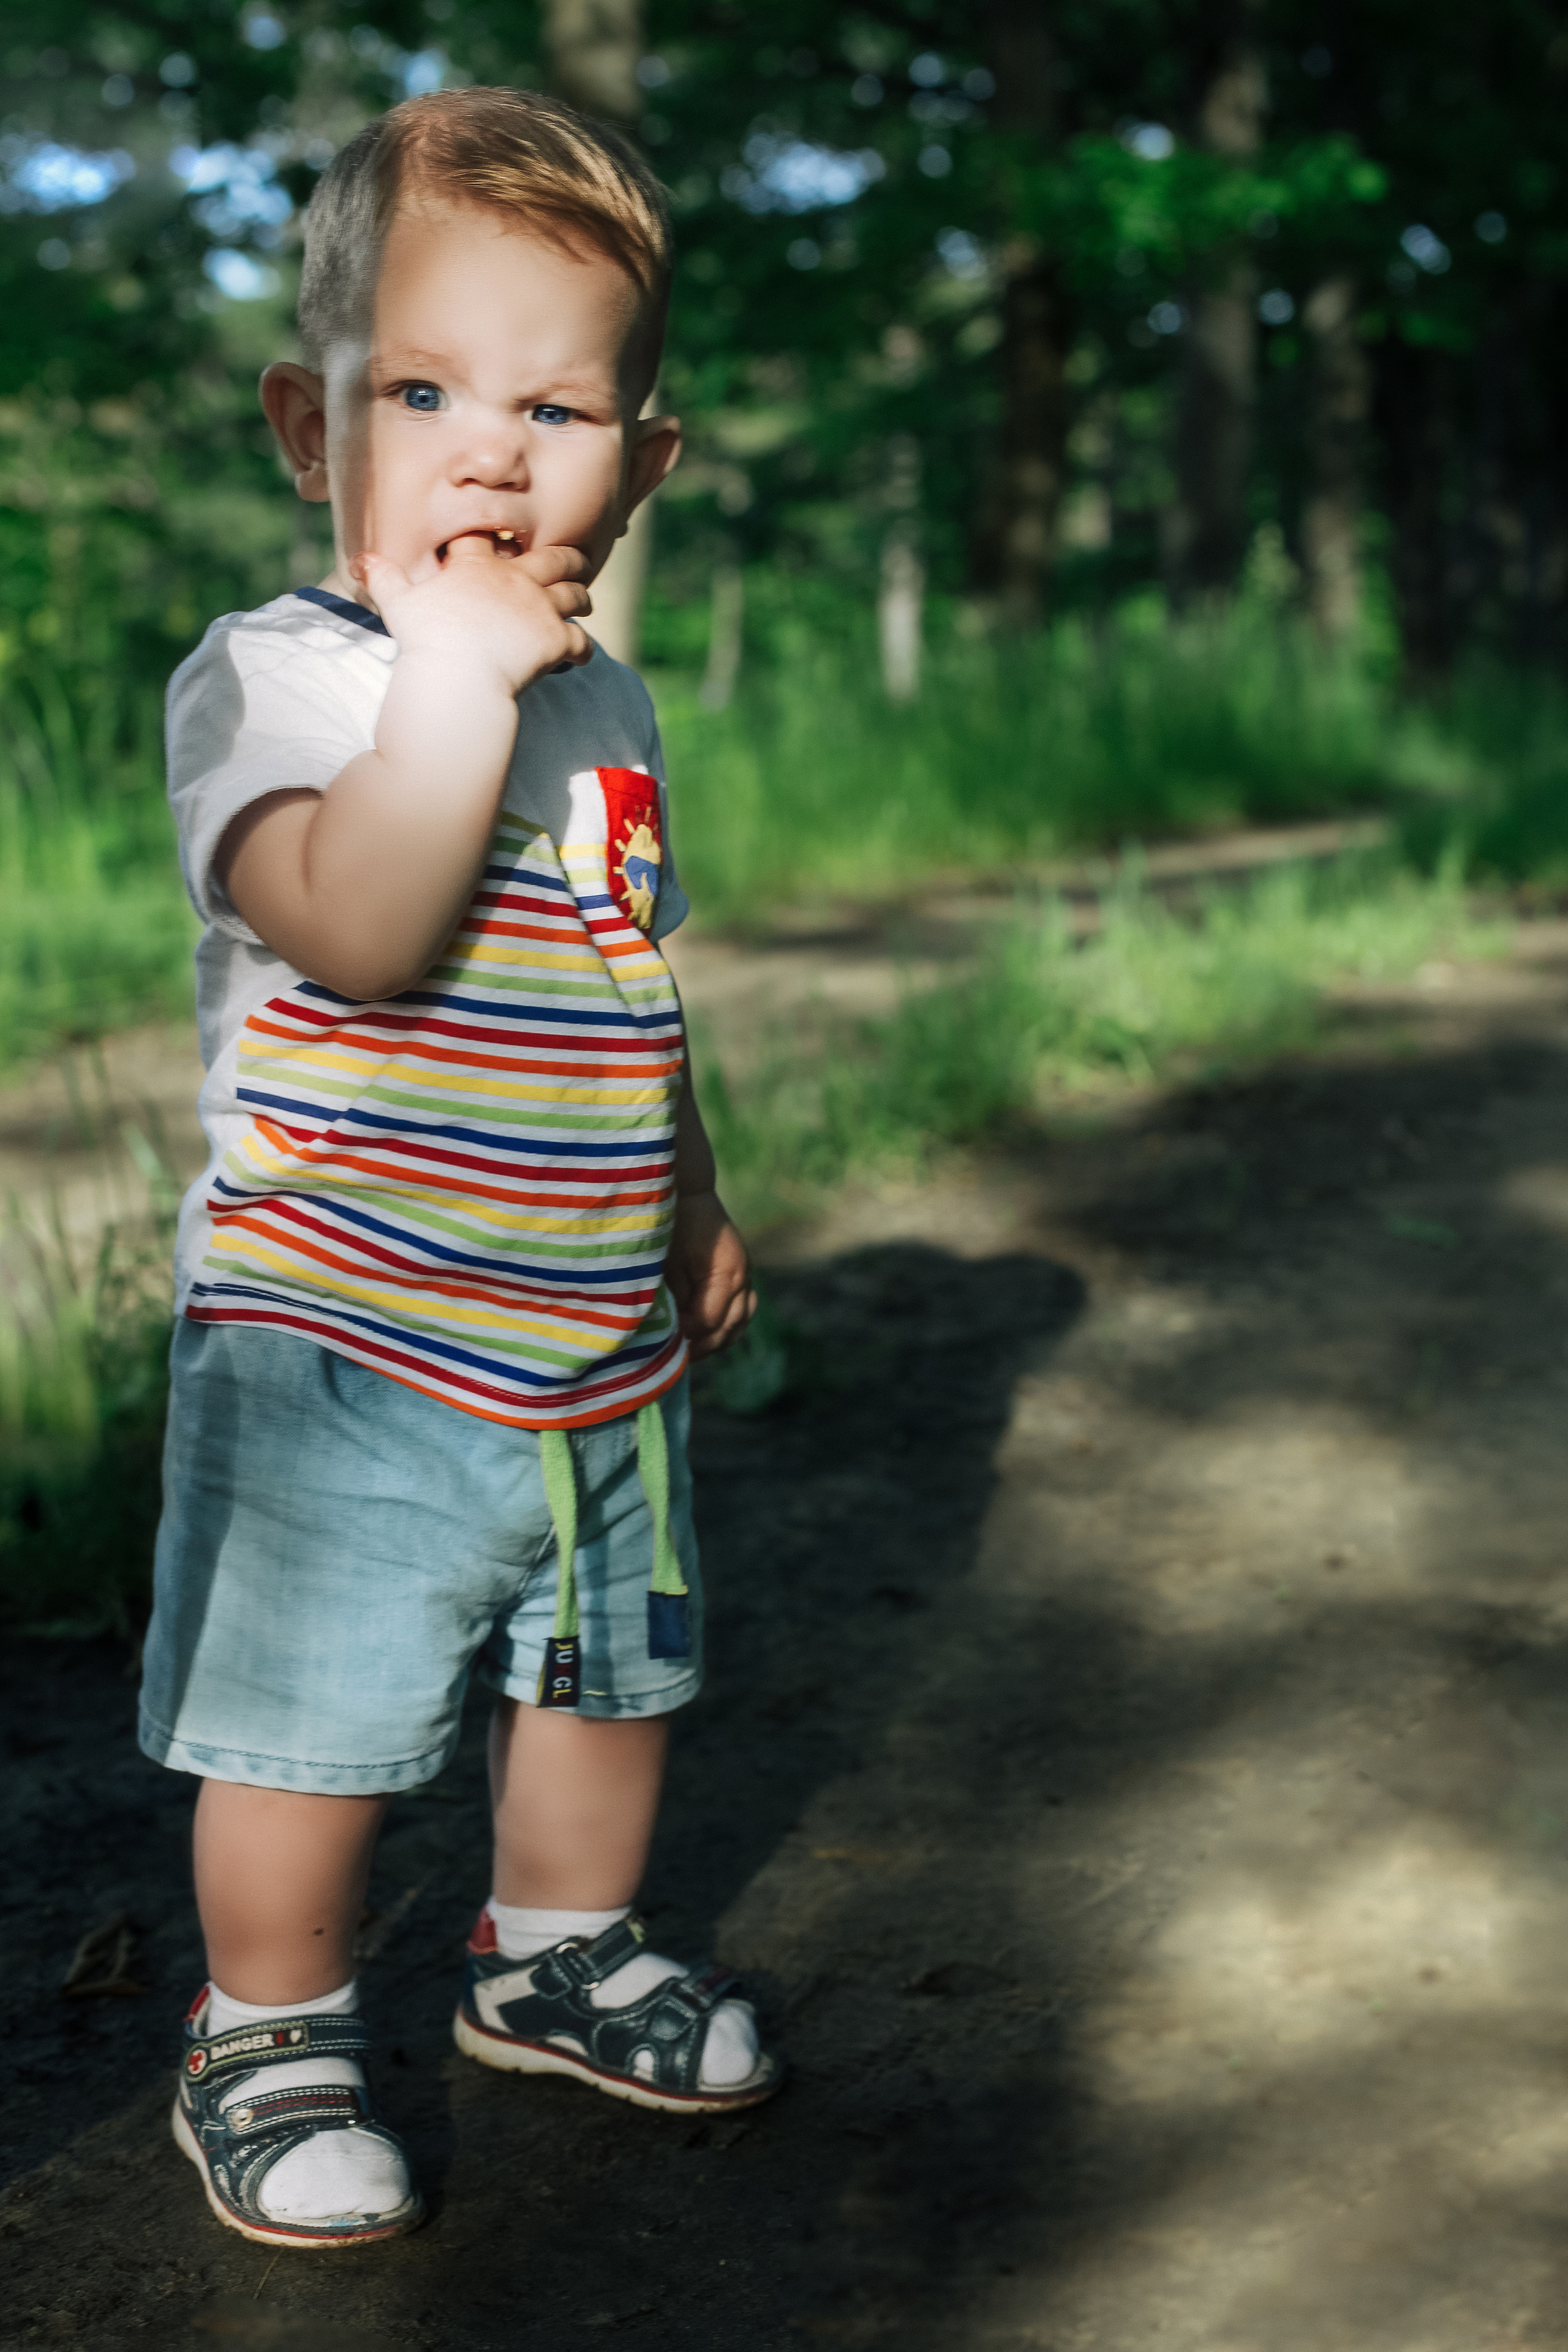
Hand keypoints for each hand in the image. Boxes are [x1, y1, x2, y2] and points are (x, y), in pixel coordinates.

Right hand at [350, 536, 594, 697]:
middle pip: (553, 558)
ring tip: (584, 603)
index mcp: (478, 567)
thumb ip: (383, 578)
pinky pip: (580, 641)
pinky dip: (583, 648)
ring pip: (573, 593)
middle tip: (577, 561)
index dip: (498, 538)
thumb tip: (360, 560)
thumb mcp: (399, 604)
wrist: (458, 674)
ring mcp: (539, 608)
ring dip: (581, 597)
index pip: (490, 540)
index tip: (506, 541)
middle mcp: (515, 580)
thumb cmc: (426, 639)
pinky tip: (582, 655)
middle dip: (568, 558)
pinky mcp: (556, 640)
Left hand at [665, 1189, 755, 1359]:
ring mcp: (747, 1277)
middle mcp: (744, 1278)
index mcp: (727, 1273)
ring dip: (715, 1340)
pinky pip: (742, 1313)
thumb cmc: (673, 1223)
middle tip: (674, 1355)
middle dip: (701, 1345)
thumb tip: (675, 1331)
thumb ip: (675, 1297)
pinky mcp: (743, 1278)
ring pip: (740, 1324)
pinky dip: (725, 1328)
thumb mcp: (667, 1261)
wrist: (689, 1192)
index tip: (665, 1344)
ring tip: (689, 1350)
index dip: (686, 1336)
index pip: (708, 1321)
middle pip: (728, 1328)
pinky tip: (703, 1335)